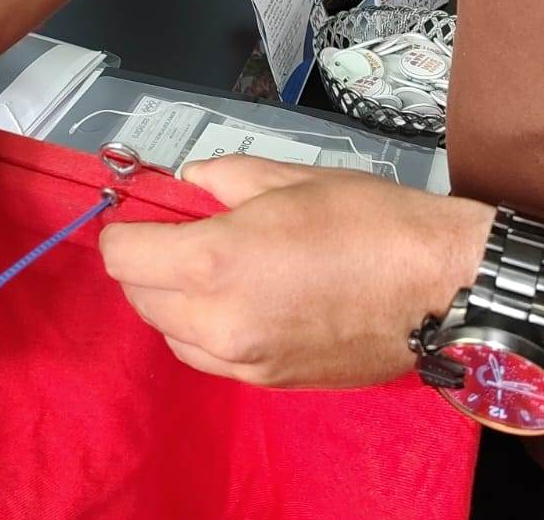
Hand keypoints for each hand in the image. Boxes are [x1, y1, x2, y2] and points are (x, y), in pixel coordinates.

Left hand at [100, 156, 494, 387]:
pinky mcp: (266, 383)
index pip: (122, 256)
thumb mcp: (288, 178)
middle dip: (144, 266)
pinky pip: (205, 358)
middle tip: (176, 241)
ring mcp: (240, 360)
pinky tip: (233, 309)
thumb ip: (222, 176)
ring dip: (171, 302)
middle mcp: (214, 321)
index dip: (122, 232)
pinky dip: (201, 333)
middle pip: (138, 297)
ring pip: (167, 333)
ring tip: (205, 276)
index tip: (139, 220)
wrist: (438, 289)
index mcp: (212, 261)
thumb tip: (187, 178)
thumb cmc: (366, 221)